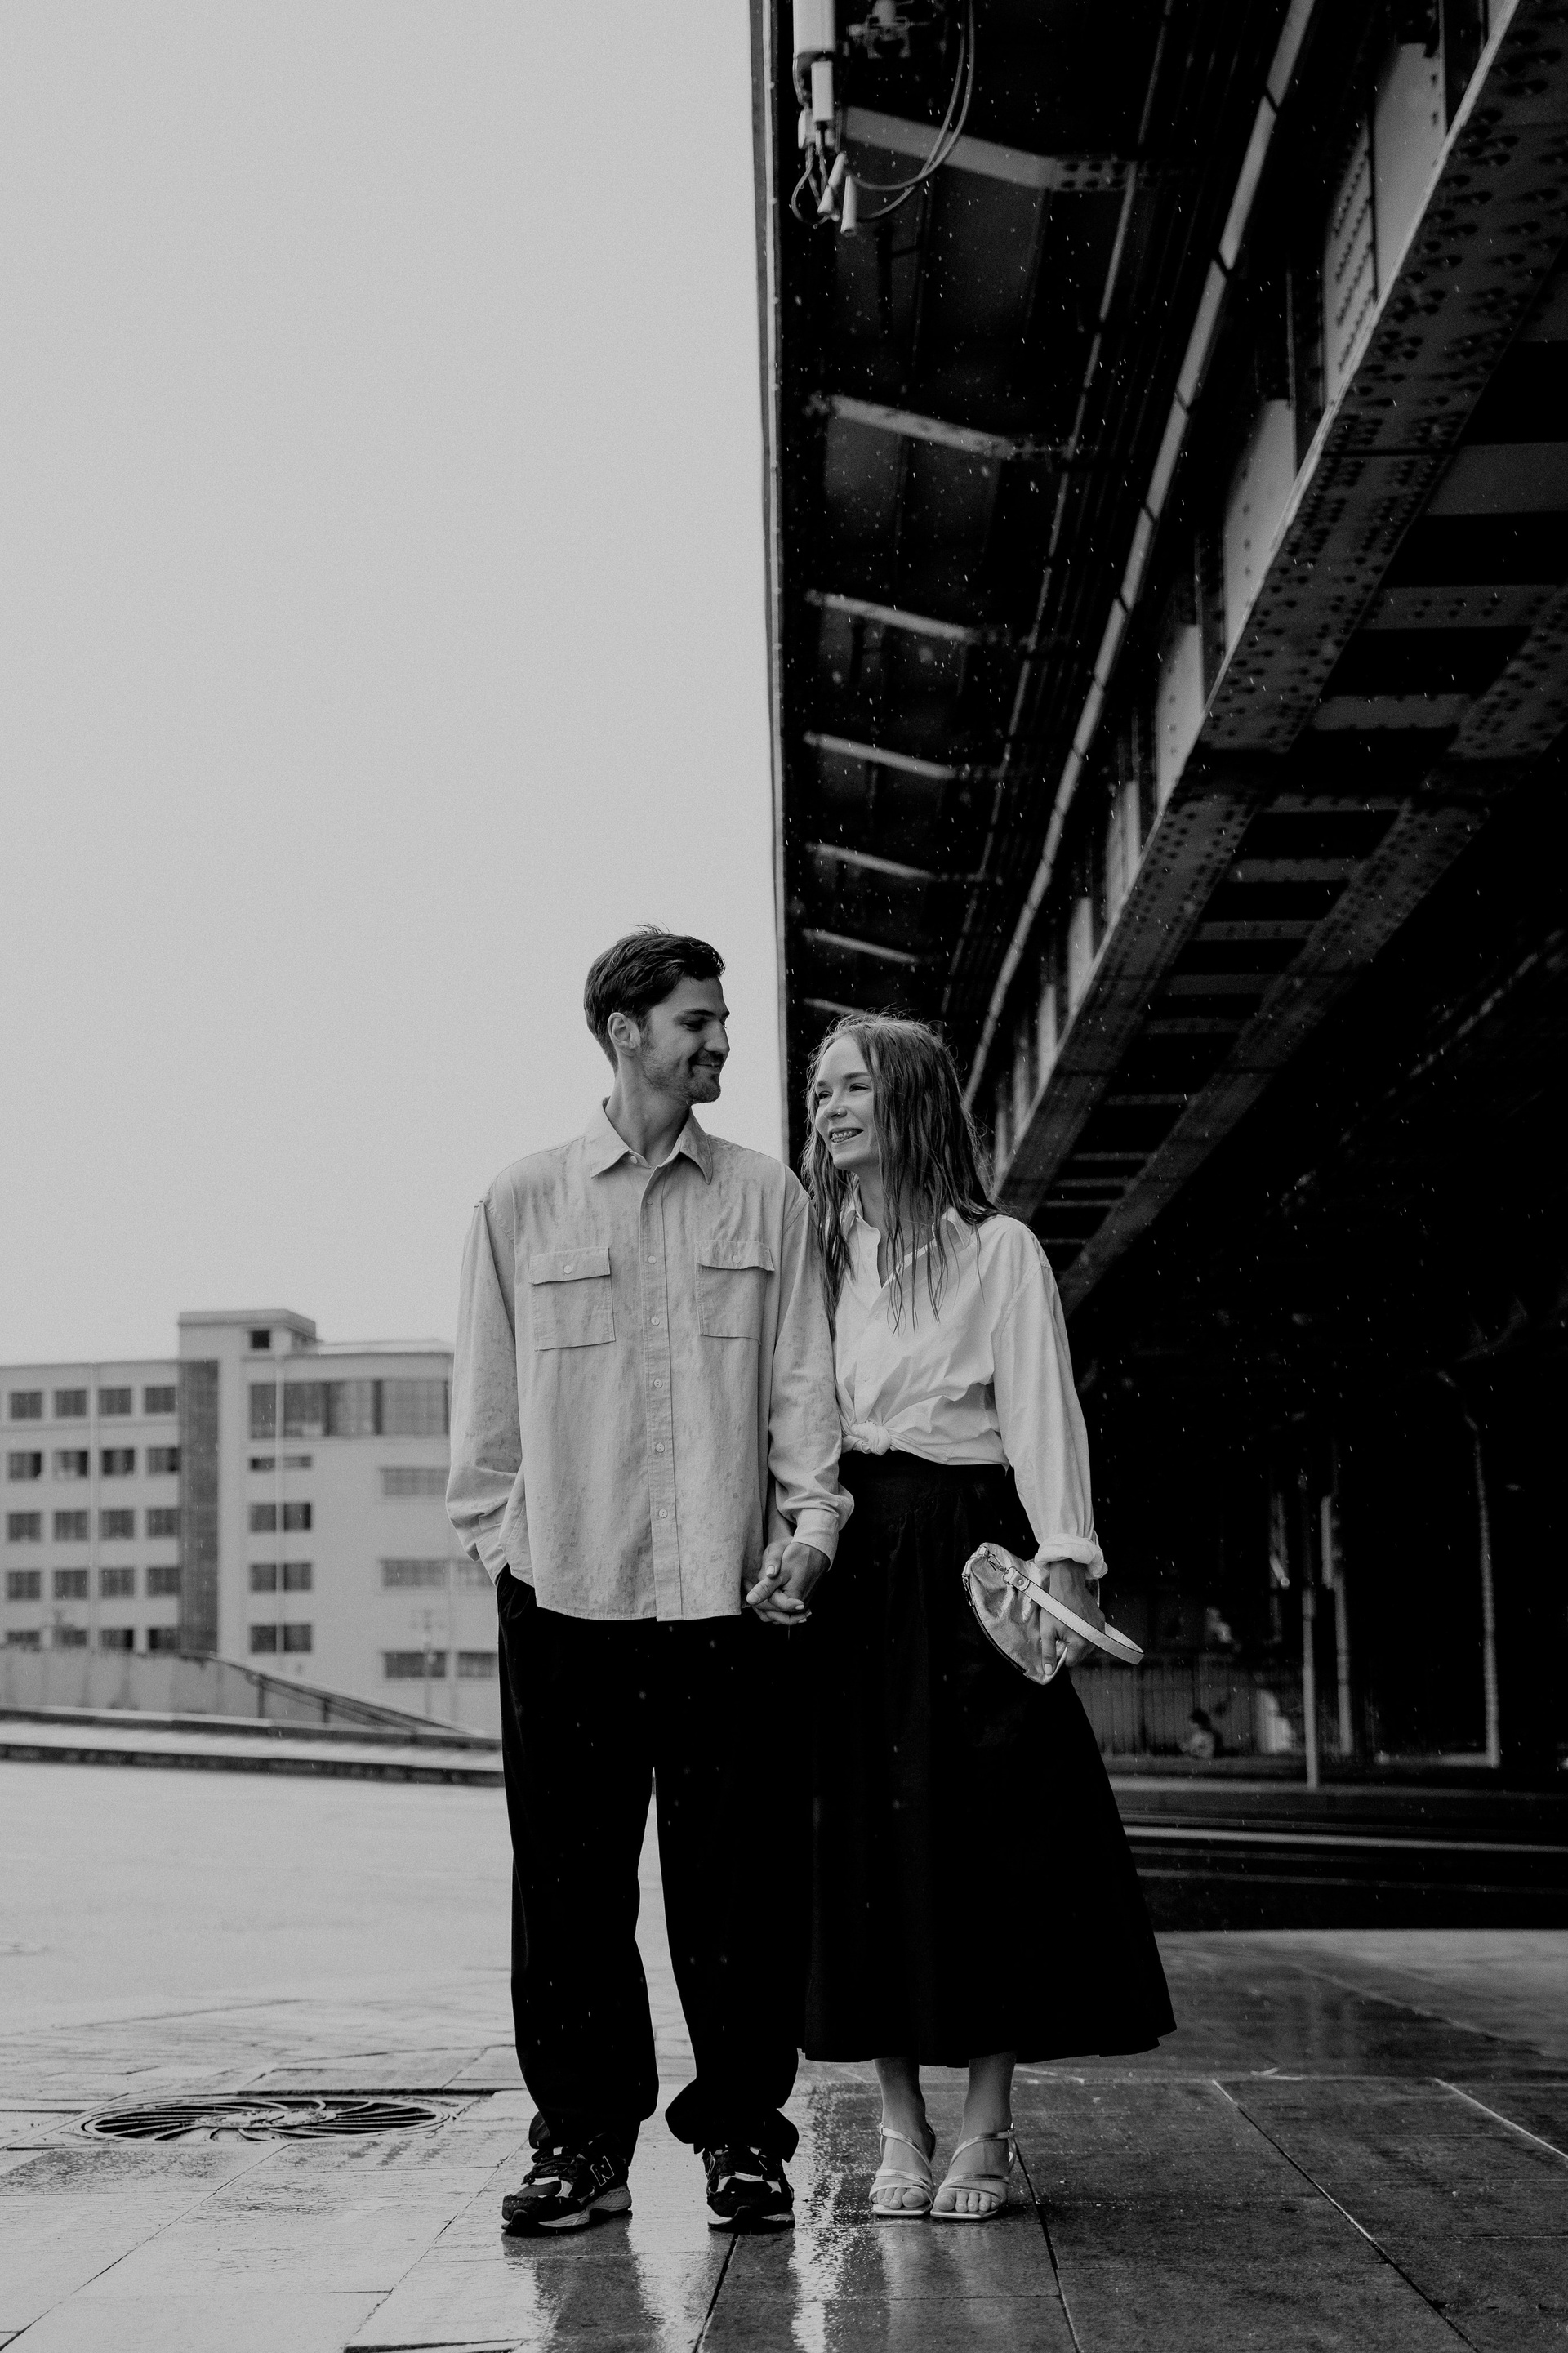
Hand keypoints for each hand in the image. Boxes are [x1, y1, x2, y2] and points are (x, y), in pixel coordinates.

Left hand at [745, 1539, 828, 1626]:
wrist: (817, 1551)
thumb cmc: (799, 1557)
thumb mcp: (781, 1570)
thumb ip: (765, 1587)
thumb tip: (750, 1600)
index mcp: (792, 1602)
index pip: (765, 1606)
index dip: (753, 1594)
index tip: (746, 1581)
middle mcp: (798, 1609)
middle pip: (770, 1613)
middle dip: (758, 1599)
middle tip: (748, 1582)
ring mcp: (800, 1608)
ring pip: (776, 1614)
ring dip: (765, 1604)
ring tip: (757, 1586)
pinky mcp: (800, 1604)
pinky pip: (783, 1611)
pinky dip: (773, 1604)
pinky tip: (768, 1591)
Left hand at [1040, 1557, 1104, 1672]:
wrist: (1067, 1584)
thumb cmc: (1055, 1606)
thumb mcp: (1047, 1630)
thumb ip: (1048, 1653)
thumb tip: (1048, 1671)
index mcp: (1080, 1643)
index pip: (1071, 1661)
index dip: (1061, 1654)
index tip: (1056, 1642)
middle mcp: (1094, 1638)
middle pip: (1081, 1653)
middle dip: (1071, 1647)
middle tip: (1061, 1632)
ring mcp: (1099, 1628)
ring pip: (1088, 1643)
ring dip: (1079, 1639)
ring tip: (1068, 1625)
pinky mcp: (1101, 1619)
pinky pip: (1093, 1632)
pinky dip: (1085, 1630)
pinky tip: (1076, 1619)